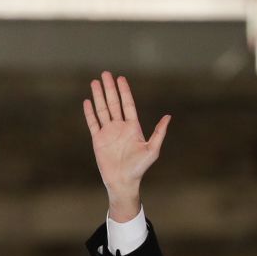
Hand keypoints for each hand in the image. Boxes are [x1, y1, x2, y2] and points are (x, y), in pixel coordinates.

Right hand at [83, 71, 170, 220]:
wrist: (123, 182)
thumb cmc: (139, 168)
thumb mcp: (152, 149)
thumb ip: (159, 132)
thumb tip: (168, 116)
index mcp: (133, 127)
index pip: (128, 104)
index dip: (124, 91)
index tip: (120, 78)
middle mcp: (120, 127)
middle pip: (113, 103)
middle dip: (109, 88)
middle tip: (105, 73)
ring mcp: (108, 133)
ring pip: (102, 110)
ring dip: (99, 96)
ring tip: (95, 82)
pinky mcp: (98, 140)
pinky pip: (93, 123)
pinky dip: (89, 113)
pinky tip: (88, 101)